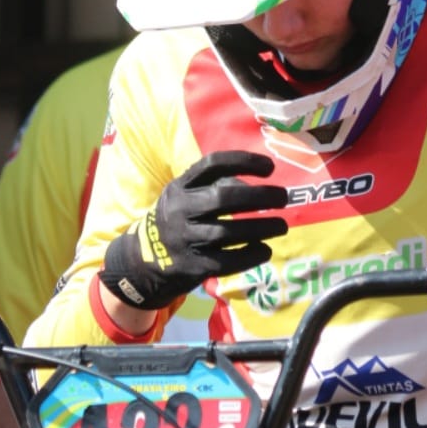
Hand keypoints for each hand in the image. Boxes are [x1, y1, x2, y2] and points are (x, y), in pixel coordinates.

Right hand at [100, 150, 288, 310]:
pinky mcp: (193, 266)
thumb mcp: (185, 197)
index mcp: (180, 187)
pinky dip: (251, 255)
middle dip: (259, 197)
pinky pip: (228, 261)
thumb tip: (257, 188)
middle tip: (283, 198)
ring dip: (262, 228)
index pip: (212, 165)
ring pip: (228, 232)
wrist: (143, 262)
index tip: (270, 168)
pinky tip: (265, 250)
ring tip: (282, 226)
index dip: (243, 161)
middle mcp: (180, 210)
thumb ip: (215, 187)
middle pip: (224, 198)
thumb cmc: (177, 221)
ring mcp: (185, 239)